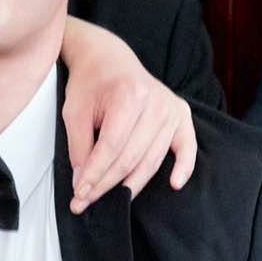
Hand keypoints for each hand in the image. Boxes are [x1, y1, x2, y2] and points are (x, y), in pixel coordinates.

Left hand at [61, 23, 196, 205]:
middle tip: (86, 202)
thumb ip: (79, 147)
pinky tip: (175, 184)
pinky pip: (186, 147)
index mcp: (129, 96)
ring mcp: (170, 109)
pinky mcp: (180, 114)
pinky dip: (183, 167)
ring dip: (131, 185)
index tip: (80, 194)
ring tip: (112, 200)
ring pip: (152, 160)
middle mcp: (155, 102)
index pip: (111, 147)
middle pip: (131, 158)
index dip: (95, 175)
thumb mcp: (74, 111)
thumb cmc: (91, 83)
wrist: (109, 58)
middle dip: (107, 184)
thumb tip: (84, 183)